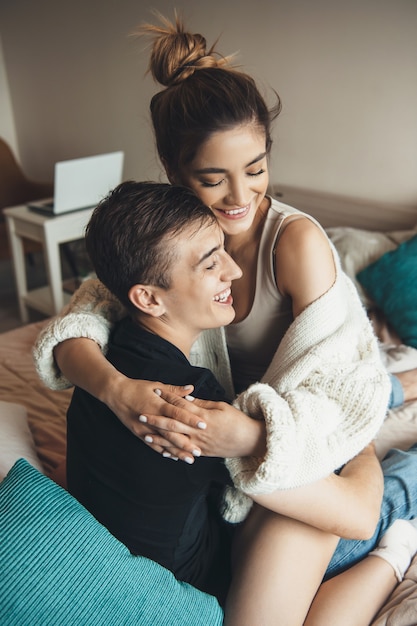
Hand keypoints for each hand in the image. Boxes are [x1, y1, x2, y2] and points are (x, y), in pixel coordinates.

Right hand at [102, 374, 207, 461]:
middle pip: (171, 432)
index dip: (190, 420)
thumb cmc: (137, 387)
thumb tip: (191, 388)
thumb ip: (174, 390)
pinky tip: (172, 456)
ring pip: (163, 442)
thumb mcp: (156, 385)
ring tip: (189, 458)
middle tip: (198, 451)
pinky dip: (162, 451)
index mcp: (158, 404)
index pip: (177, 413)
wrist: (115, 393)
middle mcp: (152, 418)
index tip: (203, 425)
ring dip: (176, 451)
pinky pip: (152, 444)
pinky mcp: (138, 433)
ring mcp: (144, 428)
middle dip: (185, 443)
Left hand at [140, 389, 265, 460]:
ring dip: (159, 438)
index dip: (168, 397)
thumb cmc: (236, 420)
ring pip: (175, 441)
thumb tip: (186, 397)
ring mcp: (200, 443)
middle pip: (173, 424)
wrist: (249, 440)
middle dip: (156, 419)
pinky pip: (184, 453)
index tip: (156, 391)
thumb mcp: (221, 406)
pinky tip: (161, 451)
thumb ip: (202, 403)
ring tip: (145, 434)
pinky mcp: (202, 452)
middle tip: (140, 414)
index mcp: (204, 416)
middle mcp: (199, 431)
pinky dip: (172, 452)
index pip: (182, 405)